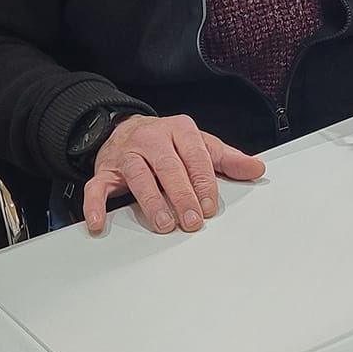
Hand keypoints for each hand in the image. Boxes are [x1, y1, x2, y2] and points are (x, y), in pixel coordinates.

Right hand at [82, 114, 265, 234]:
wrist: (125, 127)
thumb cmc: (168, 142)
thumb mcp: (200, 145)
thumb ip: (227, 159)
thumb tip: (257, 169)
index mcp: (180, 130)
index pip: (195, 156)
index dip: (204, 182)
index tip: (210, 205)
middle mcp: (152, 139)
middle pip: (168, 167)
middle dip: (181, 195)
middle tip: (192, 220)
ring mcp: (127, 154)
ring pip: (137, 176)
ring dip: (151, 202)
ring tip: (164, 224)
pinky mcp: (105, 170)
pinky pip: (97, 187)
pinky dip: (95, 205)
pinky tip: (99, 222)